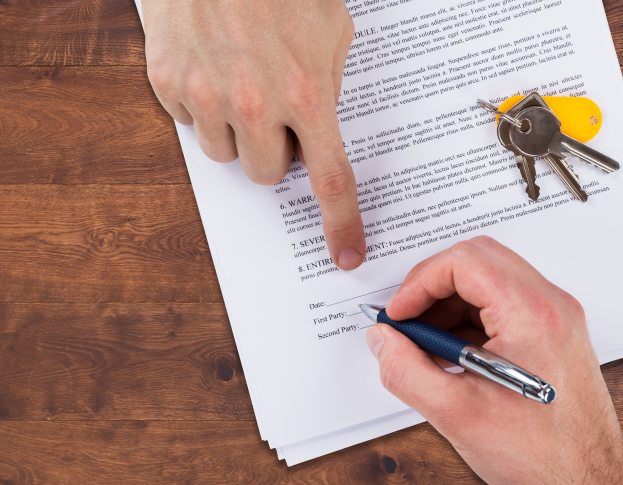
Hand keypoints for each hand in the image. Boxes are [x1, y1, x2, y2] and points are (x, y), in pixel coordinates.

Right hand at [142, 0, 365, 269]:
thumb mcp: (330, 30)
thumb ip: (329, 86)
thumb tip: (319, 126)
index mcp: (307, 93)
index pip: (330, 180)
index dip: (342, 223)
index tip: (347, 254)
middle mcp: (255, 104)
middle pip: (268, 175)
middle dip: (275, 152)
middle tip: (276, 114)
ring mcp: (206, 96)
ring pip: (226, 156)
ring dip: (238, 133)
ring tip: (240, 82)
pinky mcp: (168, 84)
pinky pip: (190, 124)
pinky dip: (203, 106)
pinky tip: (212, 67)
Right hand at [365, 237, 622, 483]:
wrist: (587, 484)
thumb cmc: (542, 456)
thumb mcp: (456, 414)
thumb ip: (405, 370)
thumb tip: (383, 340)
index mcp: (533, 314)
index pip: (464, 261)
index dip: (419, 283)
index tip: (399, 314)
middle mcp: (551, 306)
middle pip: (478, 261)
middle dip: (432, 288)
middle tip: (407, 322)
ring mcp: (556, 318)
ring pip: (489, 280)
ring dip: (449, 305)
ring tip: (425, 346)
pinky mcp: (554, 334)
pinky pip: (503, 305)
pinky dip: (470, 320)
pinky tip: (451, 356)